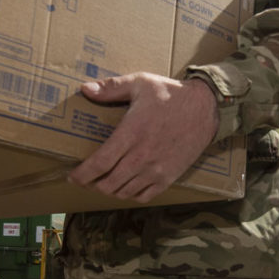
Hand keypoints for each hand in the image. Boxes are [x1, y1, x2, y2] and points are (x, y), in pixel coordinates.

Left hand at [68, 73, 218, 202]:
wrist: (206, 107)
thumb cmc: (171, 94)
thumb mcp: (140, 82)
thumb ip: (111, 87)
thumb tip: (85, 89)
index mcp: (131, 134)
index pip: (99, 163)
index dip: (82, 175)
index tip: (72, 177)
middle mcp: (142, 156)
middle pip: (108, 183)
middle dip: (92, 184)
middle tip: (86, 179)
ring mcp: (156, 169)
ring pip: (124, 192)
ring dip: (110, 191)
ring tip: (103, 183)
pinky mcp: (169, 176)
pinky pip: (144, 196)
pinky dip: (131, 195)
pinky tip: (126, 187)